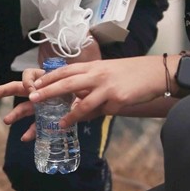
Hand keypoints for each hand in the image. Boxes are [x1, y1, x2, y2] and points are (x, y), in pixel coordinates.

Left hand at [29, 55, 167, 120]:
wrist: (156, 73)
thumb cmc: (131, 72)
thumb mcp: (107, 71)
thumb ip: (91, 81)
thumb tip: (76, 94)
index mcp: (94, 67)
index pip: (66, 70)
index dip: (49, 77)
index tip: (35, 84)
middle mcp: (98, 75)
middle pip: (68, 82)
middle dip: (49, 91)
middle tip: (33, 99)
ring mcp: (108, 88)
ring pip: (84, 102)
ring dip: (71, 114)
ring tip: (59, 123)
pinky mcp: (119, 100)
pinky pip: (103, 112)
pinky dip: (98, 116)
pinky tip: (94, 120)